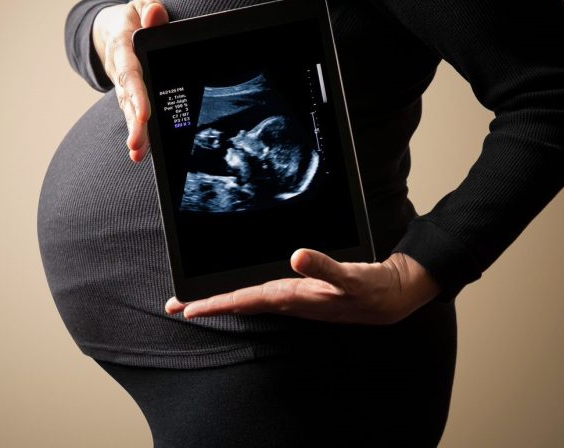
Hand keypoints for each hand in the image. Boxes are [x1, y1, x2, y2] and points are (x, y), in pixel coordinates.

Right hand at [92, 0, 169, 161]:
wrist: (108, 29)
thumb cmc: (133, 18)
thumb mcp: (140, 6)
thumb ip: (150, 9)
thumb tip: (155, 16)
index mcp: (122, 45)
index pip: (130, 71)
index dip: (136, 93)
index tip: (145, 113)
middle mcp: (119, 69)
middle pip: (127, 97)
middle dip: (133, 121)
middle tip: (137, 144)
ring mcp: (122, 84)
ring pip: (128, 110)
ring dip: (133, 132)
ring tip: (137, 153)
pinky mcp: (128, 95)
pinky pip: (132, 114)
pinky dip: (136, 132)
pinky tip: (140, 153)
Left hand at [165, 250, 442, 324]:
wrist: (389, 297)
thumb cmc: (369, 289)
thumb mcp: (349, 277)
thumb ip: (323, 268)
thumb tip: (296, 257)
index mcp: (293, 296)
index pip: (246, 300)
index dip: (216, 303)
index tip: (188, 307)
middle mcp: (288, 299)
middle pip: (239, 303)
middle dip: (208, 304)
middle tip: (174, 306)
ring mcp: (293, 298)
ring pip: (248, 299)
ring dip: (221, 300)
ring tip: (195, 300)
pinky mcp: (300, 292)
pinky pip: (262, 294)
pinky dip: (242, 293)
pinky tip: (236, 290)